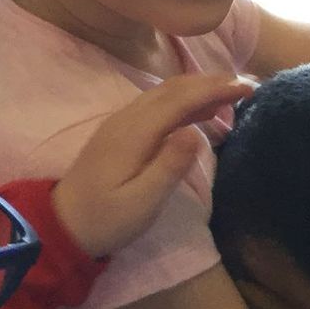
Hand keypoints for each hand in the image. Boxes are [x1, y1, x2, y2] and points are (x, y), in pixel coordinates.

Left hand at [54, 74, 252, 256]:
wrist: (62, 225)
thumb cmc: (105, 220)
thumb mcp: (141, 203)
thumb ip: (168, 167)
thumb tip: (195, 133)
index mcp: (133, 134)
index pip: (179, 100)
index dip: (214, 90)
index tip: (246, 88)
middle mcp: (126, 120)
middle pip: (172, 89)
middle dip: (210, 83)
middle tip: (246, 86)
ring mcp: (120, 124)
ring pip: (163, 94)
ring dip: (197, 89)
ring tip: (229, 94)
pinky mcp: (120, 133)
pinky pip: (156, 105)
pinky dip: (182, 100)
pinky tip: (198, 110)